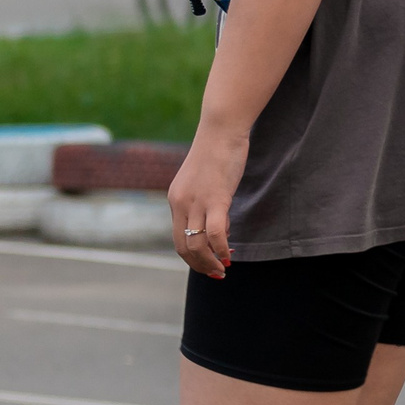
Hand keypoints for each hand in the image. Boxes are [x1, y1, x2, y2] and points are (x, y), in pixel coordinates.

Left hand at [169, 126, 246, 278]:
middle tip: (215, 273)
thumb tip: (220, 229)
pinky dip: (220, 249)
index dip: (191, 256)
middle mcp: (180, 203)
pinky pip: (214, 233)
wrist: (221, 130)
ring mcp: (196, 202)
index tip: (207, 263)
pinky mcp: (215, 198)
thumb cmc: (217, 154)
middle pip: (182, 247)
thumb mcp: (205, 183)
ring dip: (209, 262)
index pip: (177, 238)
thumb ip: (207, 205)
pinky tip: (229, 254)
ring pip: (196, 244)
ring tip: (223, 268)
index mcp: (175, 200)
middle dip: (198, 265)